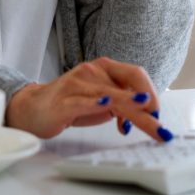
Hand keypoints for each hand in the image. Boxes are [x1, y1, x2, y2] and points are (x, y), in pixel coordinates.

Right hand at [4, 57, 172, 141]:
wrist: (33, 107)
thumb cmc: (70, 103)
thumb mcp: (101, 100)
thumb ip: (122, 102)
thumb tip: (146, 112)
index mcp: (104, 68)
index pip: (135, 74)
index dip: (151, 92)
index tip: (158, 113)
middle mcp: (92, 71)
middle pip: (127, 87)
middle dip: (148, 108)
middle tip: (160, 127)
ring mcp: (77, 84)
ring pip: (110, 96)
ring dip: (132, 110)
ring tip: (149, 121)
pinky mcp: (64, 101)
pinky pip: (83, 101)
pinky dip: (96, 103)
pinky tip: (107, 104)